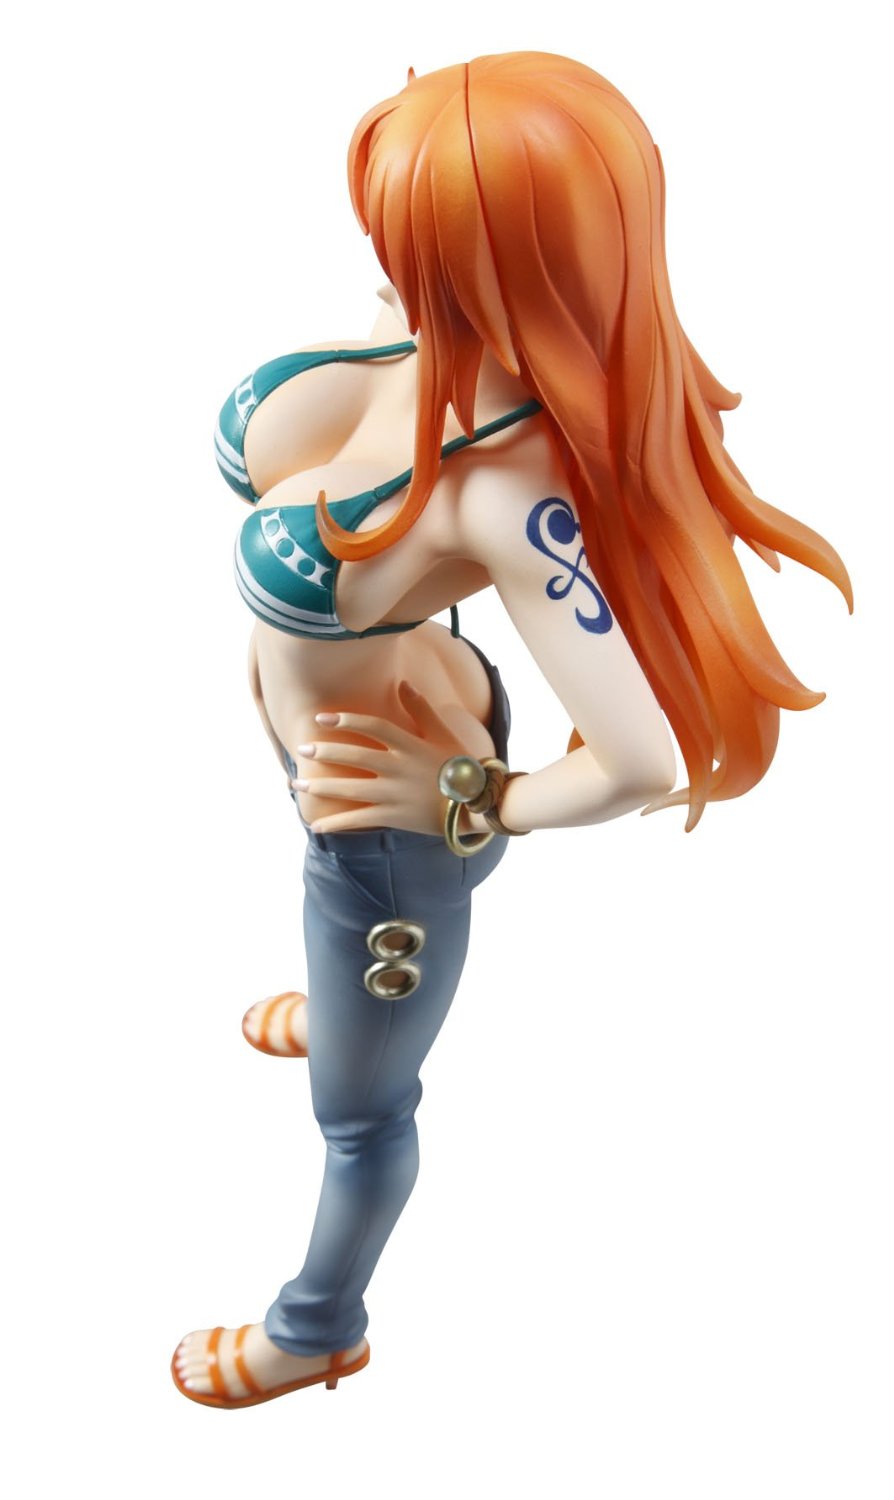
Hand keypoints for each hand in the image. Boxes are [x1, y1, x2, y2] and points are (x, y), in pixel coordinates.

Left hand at [294, 681, 470, 835]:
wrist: (476, 804)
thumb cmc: (462, 765)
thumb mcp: (443, 733)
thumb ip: (421, 709)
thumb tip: (403, 683)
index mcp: (411, 745)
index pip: (374, 726)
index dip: (348, 720)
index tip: (322, 718)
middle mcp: (400, 768)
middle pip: (357, 756)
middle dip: (327, 751)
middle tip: (302, 748)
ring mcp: (396, 794)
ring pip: (352, 788)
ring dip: (322, 785)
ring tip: (298, 782)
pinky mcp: (395, 817)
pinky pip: (360, 820)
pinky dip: (337, 823)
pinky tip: (315, 825)